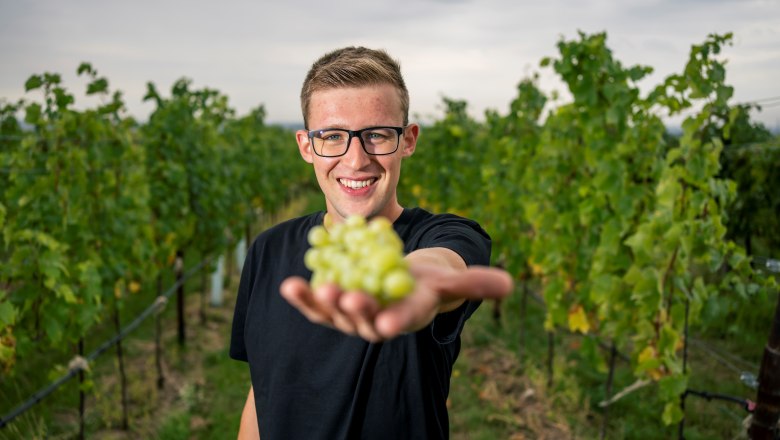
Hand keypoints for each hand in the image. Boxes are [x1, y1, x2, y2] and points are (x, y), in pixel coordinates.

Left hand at [279, 261, 512, 341]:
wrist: (402, 282)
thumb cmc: (430, 282)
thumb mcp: (453, 281)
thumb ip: (477, 284)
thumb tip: (510, 285)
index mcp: (406, 316)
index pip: (402, 321)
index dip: (396, 320)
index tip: (388, 322)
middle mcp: (377, 322)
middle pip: (364, 319)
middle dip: (355, 310)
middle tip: (346, 296)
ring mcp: (352, 318)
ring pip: (336, 314)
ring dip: (323, 303)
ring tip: (313, 288)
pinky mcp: (333, 307)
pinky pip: (317, 304)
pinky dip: (303, 296)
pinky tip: (289, 284)